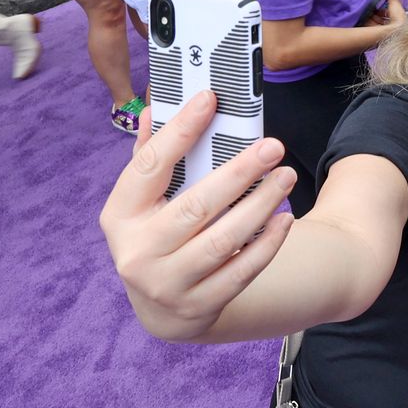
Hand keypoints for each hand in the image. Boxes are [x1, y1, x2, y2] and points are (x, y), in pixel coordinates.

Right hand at [101, 92, 297, 341]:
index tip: (210, 99)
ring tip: (286, 176)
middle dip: (239, 172)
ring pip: (223, 240)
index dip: (180, 130)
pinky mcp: (199, 306)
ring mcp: (167, 284)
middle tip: (273, 146)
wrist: (160, 307)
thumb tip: (156, 105)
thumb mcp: (143, 200)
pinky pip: (241, 271)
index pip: (150, 165)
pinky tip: (284, 217)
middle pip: (196, 205)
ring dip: (260, 205)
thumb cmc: (156, 233)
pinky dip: (267, 244)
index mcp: (120, 215)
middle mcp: (138, 252)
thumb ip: (151, 154)